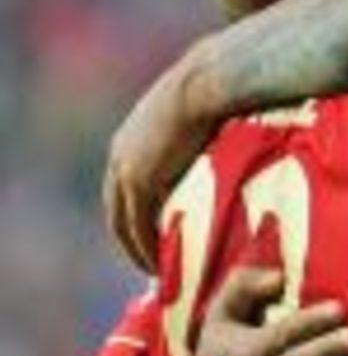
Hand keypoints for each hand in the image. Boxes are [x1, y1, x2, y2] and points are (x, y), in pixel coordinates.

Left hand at [105, 45, 219, 271]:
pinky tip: (161, 265)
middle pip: (116, 211)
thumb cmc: (216, 94)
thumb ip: (197, 144)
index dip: (133, 218)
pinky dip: (145, 248)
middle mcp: (120, 157)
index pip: (122, 192)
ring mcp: (127, 169)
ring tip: (157, 273)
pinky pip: (138, 225)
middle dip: (130, 240)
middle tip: (149, 265)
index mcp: (130, 143)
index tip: (150, 239)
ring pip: (123, 223)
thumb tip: (224, 154)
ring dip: (136, 250)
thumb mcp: (197, 122)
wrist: (210, 83)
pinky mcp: (141, 179)